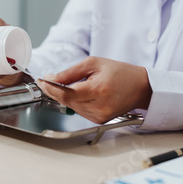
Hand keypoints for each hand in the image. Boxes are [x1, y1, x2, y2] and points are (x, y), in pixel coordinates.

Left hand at [37, 57, 151, 123]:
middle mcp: (99, 106)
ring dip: (66, 97)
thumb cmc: (120, 72)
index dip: (51, 89)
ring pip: (72, 107)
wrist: (140, 87)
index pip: (67, 94)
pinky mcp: (100, 120)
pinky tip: (81, 94)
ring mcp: (100, 116)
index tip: (42, 81)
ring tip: (69, 85)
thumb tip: (52, 78)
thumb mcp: (94, 63)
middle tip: (48, 82)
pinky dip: (76, 103)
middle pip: (67, 102)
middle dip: (55, 92)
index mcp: (98, 90)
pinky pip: (80, 111)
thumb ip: (71, 72)